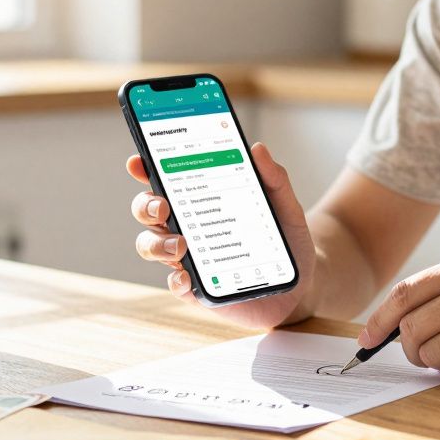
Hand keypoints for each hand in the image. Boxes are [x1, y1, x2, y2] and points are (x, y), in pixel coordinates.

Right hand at [126, 142, 315, 327]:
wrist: (302, 280)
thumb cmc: (286, 238)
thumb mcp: (285, 205)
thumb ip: (274, 178)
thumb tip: (258, 149)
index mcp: (202, 200)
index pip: (166, 180)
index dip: (146, 170)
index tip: (138, 162)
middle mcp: (188, 227)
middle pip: (149, 212)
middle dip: (146, 206)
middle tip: (163, 207)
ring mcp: (191, 259)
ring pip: (152, 247)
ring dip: (157, 244)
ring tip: (180, 245)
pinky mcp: (200, 289)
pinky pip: (176, 286)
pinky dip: (176, 281)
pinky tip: (186, 277)